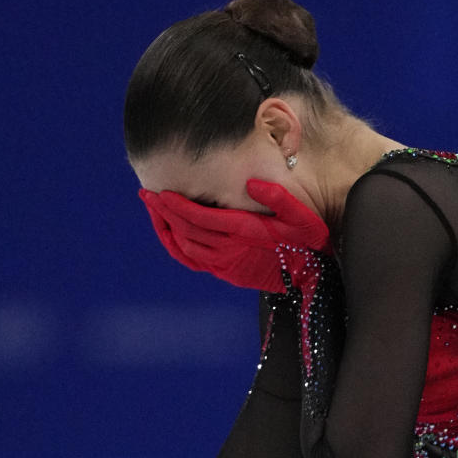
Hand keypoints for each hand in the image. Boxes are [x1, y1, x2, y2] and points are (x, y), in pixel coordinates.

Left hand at [137, 179, 330, 292]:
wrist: (311, 276)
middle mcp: (230, 249)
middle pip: (186, 230)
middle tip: (146, 194)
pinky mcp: (226, 273)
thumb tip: (250, 182)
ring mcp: (226, 264)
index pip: (201, 217)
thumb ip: (279, 196)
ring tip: (153, 209)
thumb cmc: (308, 240)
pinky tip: (169, 233)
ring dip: (165, 227)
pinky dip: (175, 247)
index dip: (178, 205)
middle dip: (163, 211)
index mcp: (245, 231)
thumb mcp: (302, 215)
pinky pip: (192, 261)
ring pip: (184, 246)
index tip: (161, 191)